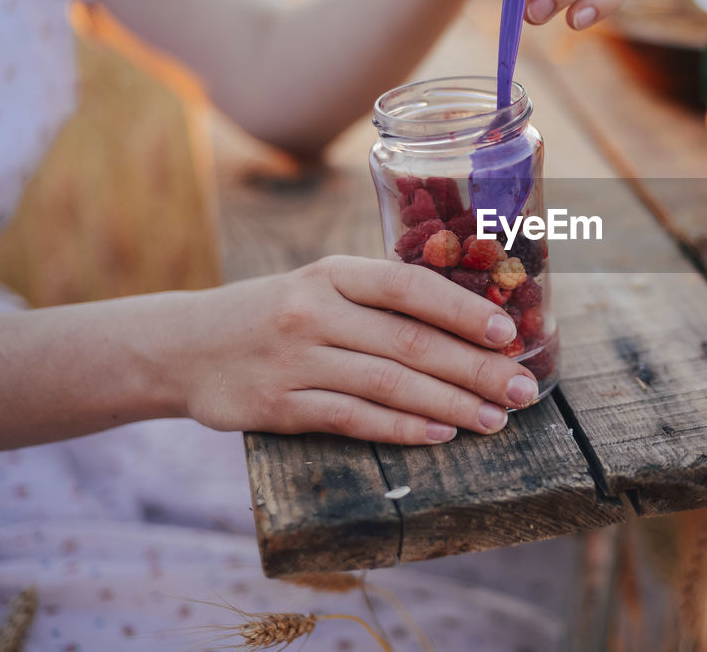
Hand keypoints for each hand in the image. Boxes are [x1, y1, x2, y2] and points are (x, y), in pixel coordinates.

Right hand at [179, 256, 539, 443]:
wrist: (184, 347)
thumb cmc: (277, 313)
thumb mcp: (321, 285)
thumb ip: (383, 297)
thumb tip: (475, 318)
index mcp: (332, 272)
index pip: (410, 287)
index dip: (464, 311)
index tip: (508, 333)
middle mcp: (314, 311)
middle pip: (410, 343)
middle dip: (476, 369)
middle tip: (523, 389)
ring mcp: (295, 360)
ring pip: (389, 385)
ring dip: (451, 405)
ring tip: (495, 419)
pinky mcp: (279, 407)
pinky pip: (354, 419)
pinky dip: (403, 429)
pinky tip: (442, 435)